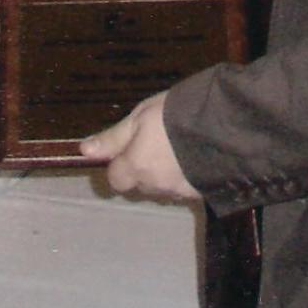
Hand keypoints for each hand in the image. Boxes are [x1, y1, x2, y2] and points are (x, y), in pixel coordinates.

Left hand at [80, 93, 199, 200]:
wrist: (223, 125)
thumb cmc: (176, 114)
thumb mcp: (141, 116)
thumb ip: (114, 137)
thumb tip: (84, 150)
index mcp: (136, 167)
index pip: (116, 179)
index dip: (121, 164)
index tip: (132, 147)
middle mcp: (154, 185)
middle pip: (140, 185)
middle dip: (144, 169)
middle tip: (159, 143)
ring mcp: (179, 192)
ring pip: (163, 188)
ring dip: (165, 175)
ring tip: (180, 149)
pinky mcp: (201, 193)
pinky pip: (185, 189)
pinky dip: (186, 177)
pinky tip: (197, 158)